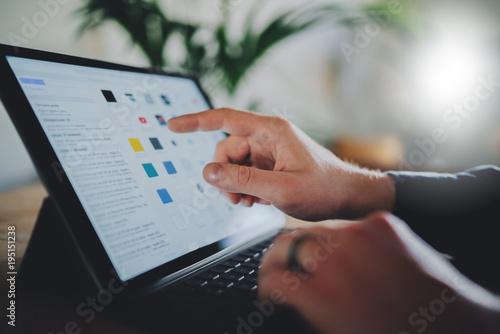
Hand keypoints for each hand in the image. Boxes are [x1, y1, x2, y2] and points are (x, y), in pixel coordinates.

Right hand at [168, 108, 394, 220]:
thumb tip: (209, 172)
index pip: (224, 120)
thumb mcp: (282, 188)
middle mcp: (267, 138)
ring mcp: (268, 152)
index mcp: (271, 131)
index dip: (195, 121)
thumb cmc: (324, 189)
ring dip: (235, 185)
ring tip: (251, 201)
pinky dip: (245, 188)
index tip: (172, 125)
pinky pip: (244, 174)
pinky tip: (258, 200)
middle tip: (236, 198)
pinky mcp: (270, 165)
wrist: (348, 197)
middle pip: (226, 150)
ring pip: (233, 165)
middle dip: (224, 175)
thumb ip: (243, 181)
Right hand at [258, 211, 499, 333]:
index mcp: (319, 293)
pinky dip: (344, 239)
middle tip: (281, 267)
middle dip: (278, 258)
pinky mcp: (380, 224)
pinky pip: (347, 226)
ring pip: (316, 230)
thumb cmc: (392, 332)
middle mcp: (334, 258)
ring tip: (317, 261)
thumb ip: (303, 305)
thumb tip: (286, 291)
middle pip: (285, 244)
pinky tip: (352, 255)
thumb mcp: (335, 328)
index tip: (268, 284)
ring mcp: (359, 235)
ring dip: (311, 247)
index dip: (264, 281)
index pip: (271, 274)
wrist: (449, 322)